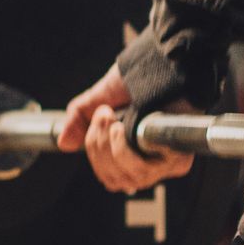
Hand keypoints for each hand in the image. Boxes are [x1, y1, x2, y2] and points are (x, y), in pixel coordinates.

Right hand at [56, 61, 195, 193]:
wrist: (166, 66)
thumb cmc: (139, 81)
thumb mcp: (99, 99)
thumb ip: (79, 119)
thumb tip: (64, 143)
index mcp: (133, 156)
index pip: (108, 176)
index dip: (95, 152)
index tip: (97, 120)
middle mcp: (150, 164)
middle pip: (114, 179)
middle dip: (98, 147)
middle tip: (103, 116)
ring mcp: (165, 164)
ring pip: (128, 176)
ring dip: (112, 147)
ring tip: (114, 121)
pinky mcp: (178, 159)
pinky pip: (144, 170)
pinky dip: (125, 149)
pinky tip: (123, 129)